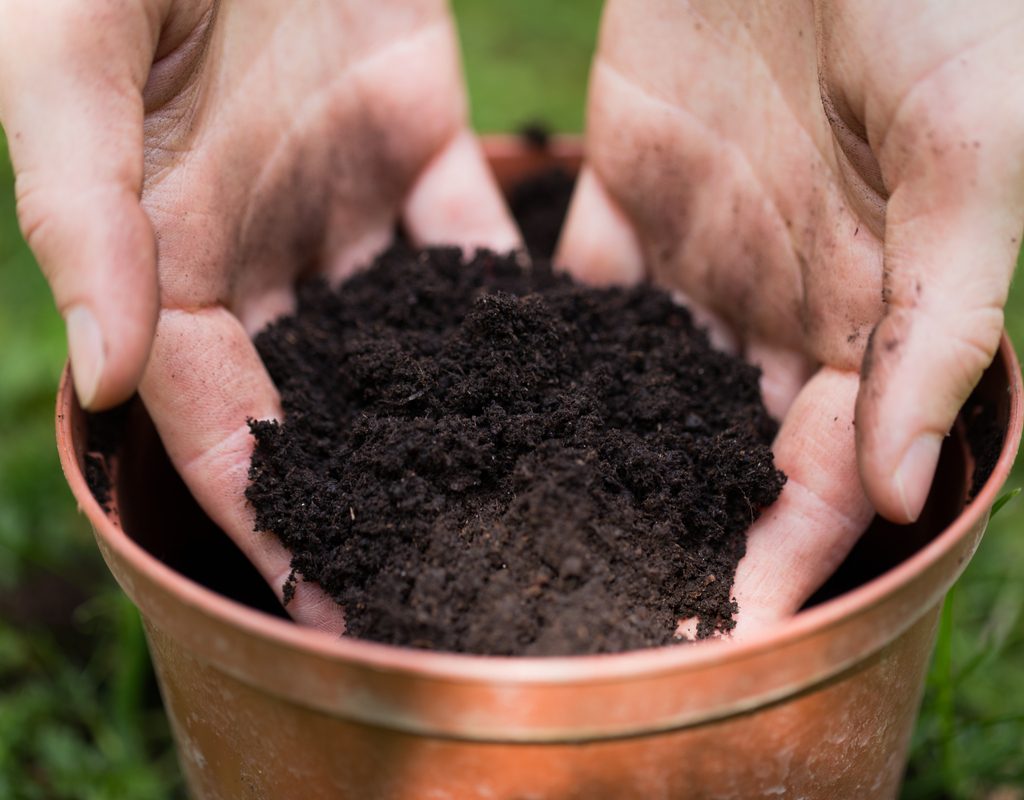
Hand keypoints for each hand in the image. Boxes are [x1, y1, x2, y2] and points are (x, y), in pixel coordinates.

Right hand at [0, 0, 518, 629]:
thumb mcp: (68, 47)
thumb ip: (80, 207)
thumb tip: (104, 378)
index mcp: (167, 249)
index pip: (217, 414)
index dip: (266, 513)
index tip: (327, 604)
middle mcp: (258, 245)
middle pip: (323, 403)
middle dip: (376, 497)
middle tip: (444, 586)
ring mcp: (341, 199)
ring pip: (406, 337)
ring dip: (456, 420)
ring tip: (522, 508)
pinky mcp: (416, 142)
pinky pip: (472, 242)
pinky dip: (512, 305)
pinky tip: (566, 374)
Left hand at [559, 0, 1023, 633]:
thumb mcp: (968, 150)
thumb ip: (936, 321)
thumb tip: (899, 491)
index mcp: (866, 310)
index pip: (825, 467)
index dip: (781, 549)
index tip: (716, 627)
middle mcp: (776, 302)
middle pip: (716, 448)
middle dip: (667, 525)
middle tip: (590, 603)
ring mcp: (696, 252)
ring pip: (634, 385)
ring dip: (584, 455)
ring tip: (514, 530)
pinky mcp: (625, 194)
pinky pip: (570, 294)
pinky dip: (532, 348)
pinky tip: (476, 405)